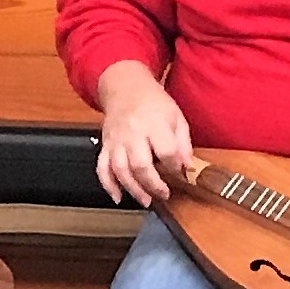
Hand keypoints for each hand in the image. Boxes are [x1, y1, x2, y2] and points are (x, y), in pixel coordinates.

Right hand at [95, 64, 193, 208]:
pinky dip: (108, 185)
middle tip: (164, 194)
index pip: (166, 151)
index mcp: (154, 124)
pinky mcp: (105, 146)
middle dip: (153, 184)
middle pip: (141, 165)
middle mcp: (133, 133)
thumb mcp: (176, 116)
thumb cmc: (153, 103)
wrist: (125, 87)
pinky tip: (118, 197)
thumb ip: (183, 143)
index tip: (180, 173)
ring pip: (120, 170)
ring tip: (146, 201)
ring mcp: (116, 141)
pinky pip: (102, 168)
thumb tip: (187, 167)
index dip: (175, 166)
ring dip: (133, 189)